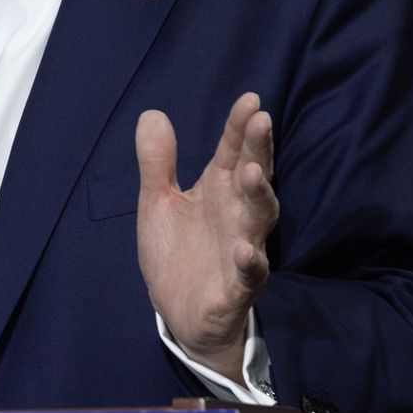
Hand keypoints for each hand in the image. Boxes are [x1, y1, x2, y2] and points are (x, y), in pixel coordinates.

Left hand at [134, 92, 278, 381]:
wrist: (178, 313)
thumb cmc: (176, 252)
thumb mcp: (158, 202)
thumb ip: (157, 162)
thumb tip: (152, 113)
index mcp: (218, 191)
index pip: (233, 151)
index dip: (240, 127)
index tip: (250, 99)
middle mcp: (236, 214)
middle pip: (254, 176)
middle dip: (258, 150)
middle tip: (261, 121)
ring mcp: (242, 249)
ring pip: (260, 219)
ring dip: (260, 196)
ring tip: (252, 173)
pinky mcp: (237, 286)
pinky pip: (250, 273)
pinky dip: (250, 261)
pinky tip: (245, 249)